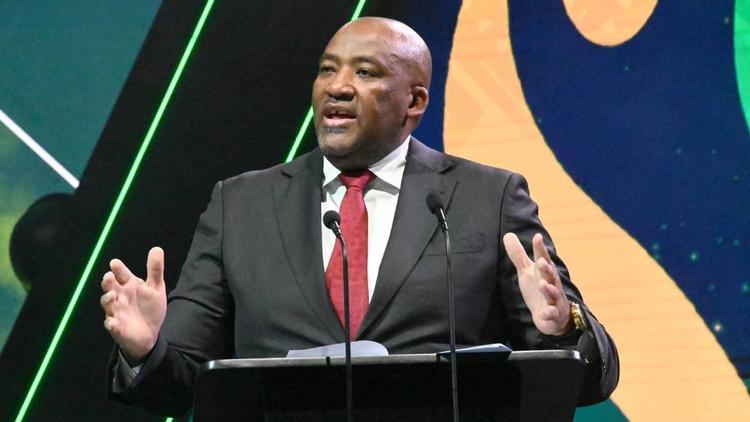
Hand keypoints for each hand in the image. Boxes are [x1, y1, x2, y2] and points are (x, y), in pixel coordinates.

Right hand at [100, 247, 166, 363]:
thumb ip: (155, 270)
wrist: (150, 332)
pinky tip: (113, 322)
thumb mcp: (155, 288)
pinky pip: (111, 325)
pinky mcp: (117, 327)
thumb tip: (157, 249)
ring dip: (107, 299)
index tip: (115, 263)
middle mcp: (120, 296)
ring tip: (112, 295)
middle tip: (109, 276)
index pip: (122, 274)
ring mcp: (116, 311)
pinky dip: (111, 323)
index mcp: (129, 285)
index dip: (118, 269)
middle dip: (108, 282)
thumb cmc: (149, 308)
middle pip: (110, 287)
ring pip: (107, 304)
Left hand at [502, 233, 570, 334]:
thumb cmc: (539, 288)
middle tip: (541, 261)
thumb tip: (507, 234)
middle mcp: (551, 283)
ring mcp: (554, 299)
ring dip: (548, 289)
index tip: (537, 237)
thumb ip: (518, 255)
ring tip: (542, 284)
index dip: (540, 248)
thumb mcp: (526, 271)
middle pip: (550, 274)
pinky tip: (543, 312)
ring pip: (553, 293)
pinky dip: (548, 313)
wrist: (554, 315)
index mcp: (544, 272)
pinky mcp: (553, 314)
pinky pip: (551, 313)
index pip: (543, 257)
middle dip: (546, 268)